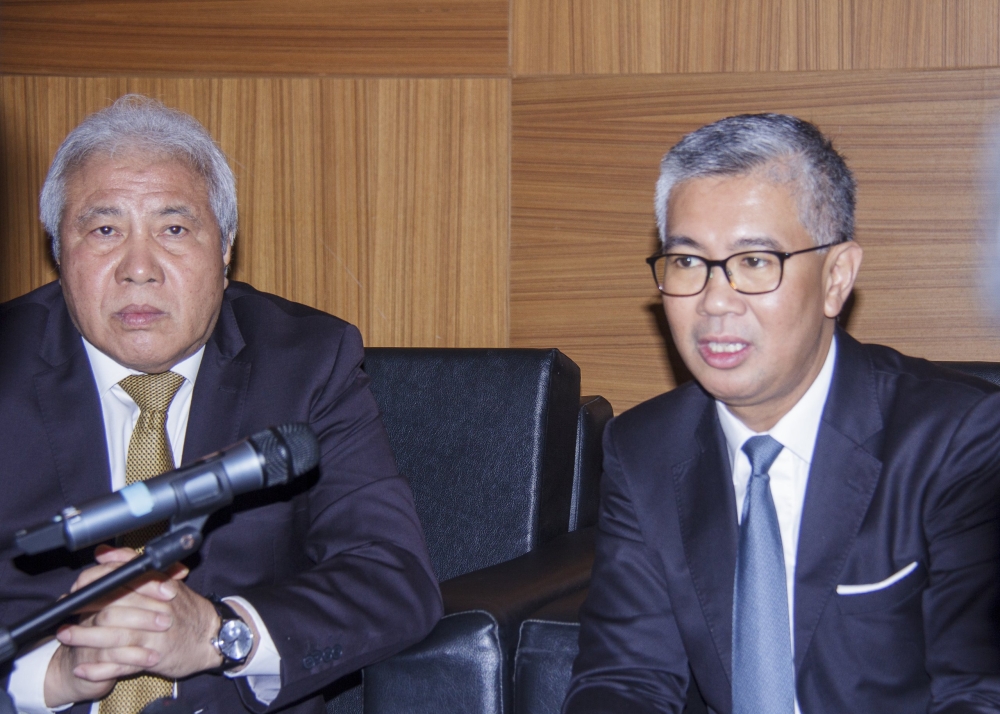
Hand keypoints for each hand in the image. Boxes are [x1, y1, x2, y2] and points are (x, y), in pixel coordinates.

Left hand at [43, 546, 216, 707]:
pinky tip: (83, 667)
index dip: (96, 583)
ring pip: (114, 636)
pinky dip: (100, 668)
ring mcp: (155, 634)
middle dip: (84, 611)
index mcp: (159, 586)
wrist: (212, 636)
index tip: (77, 588)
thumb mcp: (166, 580)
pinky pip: (122, 663)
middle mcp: (157, 609)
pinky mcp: (154, 657)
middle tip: (65, 613)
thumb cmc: (187, 609)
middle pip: (113, 608)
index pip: (122, 580)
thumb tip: (104, 552)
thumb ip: (133, 565)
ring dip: (86, 637)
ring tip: (66, 636)